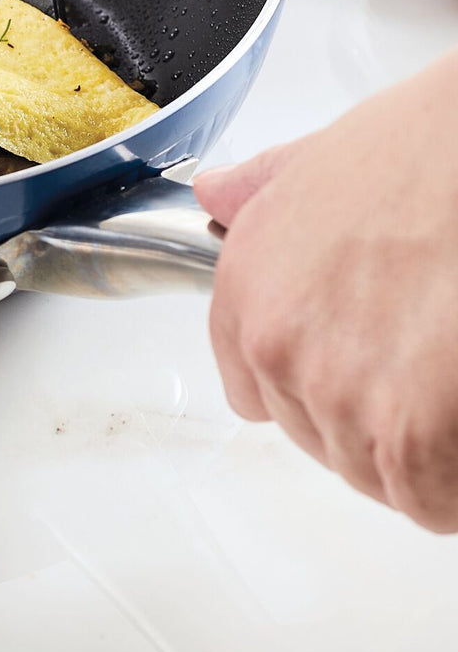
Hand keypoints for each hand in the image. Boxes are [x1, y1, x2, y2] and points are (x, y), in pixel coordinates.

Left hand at [195, 50, 457, 530]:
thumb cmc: (431, 151)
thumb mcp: (323, 159)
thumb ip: (262, 190)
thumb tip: (216, 192)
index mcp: (247, 285)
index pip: (252, 389)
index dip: (316, 387)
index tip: (361, 376)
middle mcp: (278, 346)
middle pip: (322, 438)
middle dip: (378, 421)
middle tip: (431, 372)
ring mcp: (340, 396)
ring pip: (379, 476)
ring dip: (426, 456)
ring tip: (452, 388)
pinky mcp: (411, 438)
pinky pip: (436, 501)